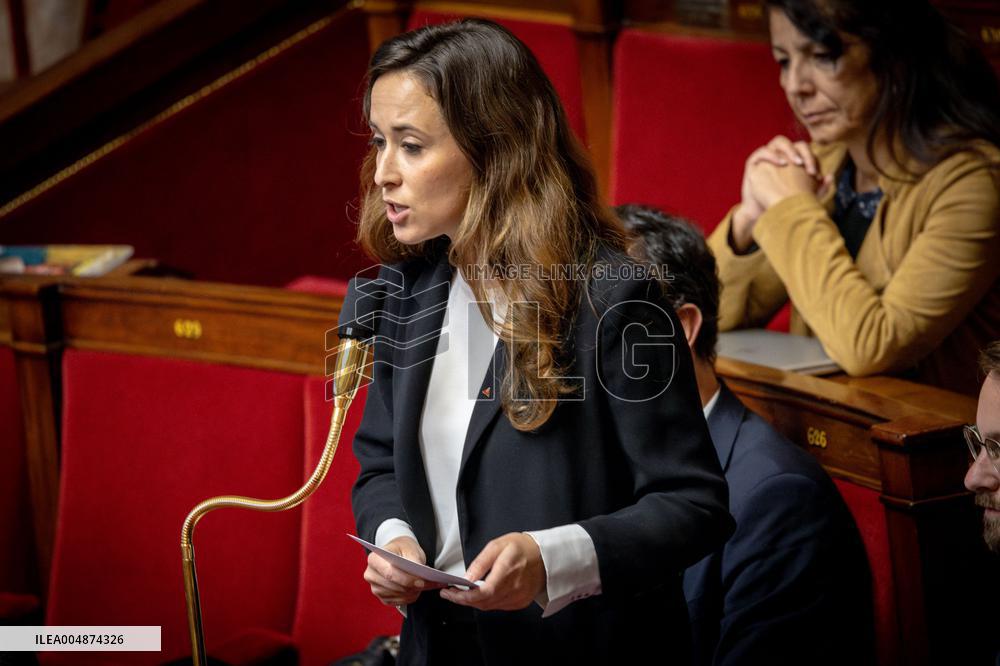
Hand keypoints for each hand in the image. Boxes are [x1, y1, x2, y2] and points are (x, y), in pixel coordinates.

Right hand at [363, 536, 441, 606]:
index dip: (406, 579)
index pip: (389, 573)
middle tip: (428, 584)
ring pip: (398, 595)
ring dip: (413, 592)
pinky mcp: (383, 598)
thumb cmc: (403, 549)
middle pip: (394, 586)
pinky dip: (410, 597)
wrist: (399, 554)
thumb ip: (414, 560)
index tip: (421, 581)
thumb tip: (419, 574)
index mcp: (374, 559)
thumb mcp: (410, 548)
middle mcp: (371, 575)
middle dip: (412, 587)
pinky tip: (416, 589)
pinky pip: (399, 602)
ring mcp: (376, 588)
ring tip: (425, 585)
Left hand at [440, 533, 545, 611]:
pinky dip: (486, 603)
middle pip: (483, 602)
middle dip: (463, 600)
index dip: (464, 597)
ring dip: (473, 602)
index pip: (483, 592)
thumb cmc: (522, 548)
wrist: (545, 556)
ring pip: (489, 607)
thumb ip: (481, 562)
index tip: (450, 593)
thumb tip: (467, 577)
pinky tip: (480, 596)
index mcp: (507, 570)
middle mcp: (514, 587)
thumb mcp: (498, 545)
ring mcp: (518, 597)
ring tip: (461, 594)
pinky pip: (498, 607)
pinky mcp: (520, 602)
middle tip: (450, 593)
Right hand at [732, 136, 823, 251]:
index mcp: (794, 160)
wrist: (763, 213)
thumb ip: (818, 189)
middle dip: (803, 153)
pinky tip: (781, 163)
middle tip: (807, 167)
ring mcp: (767, 157)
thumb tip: (830, 177)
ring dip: (789, 149)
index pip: (806, 151)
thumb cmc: (782, 204)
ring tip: (795, 163)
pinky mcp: (753, 162)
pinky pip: (762, 151)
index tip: (815, 175)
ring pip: (779, 142)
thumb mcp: (803, 198)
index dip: (812, 160)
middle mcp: (781, 155)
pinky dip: (772, 154)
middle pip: (795, 144)